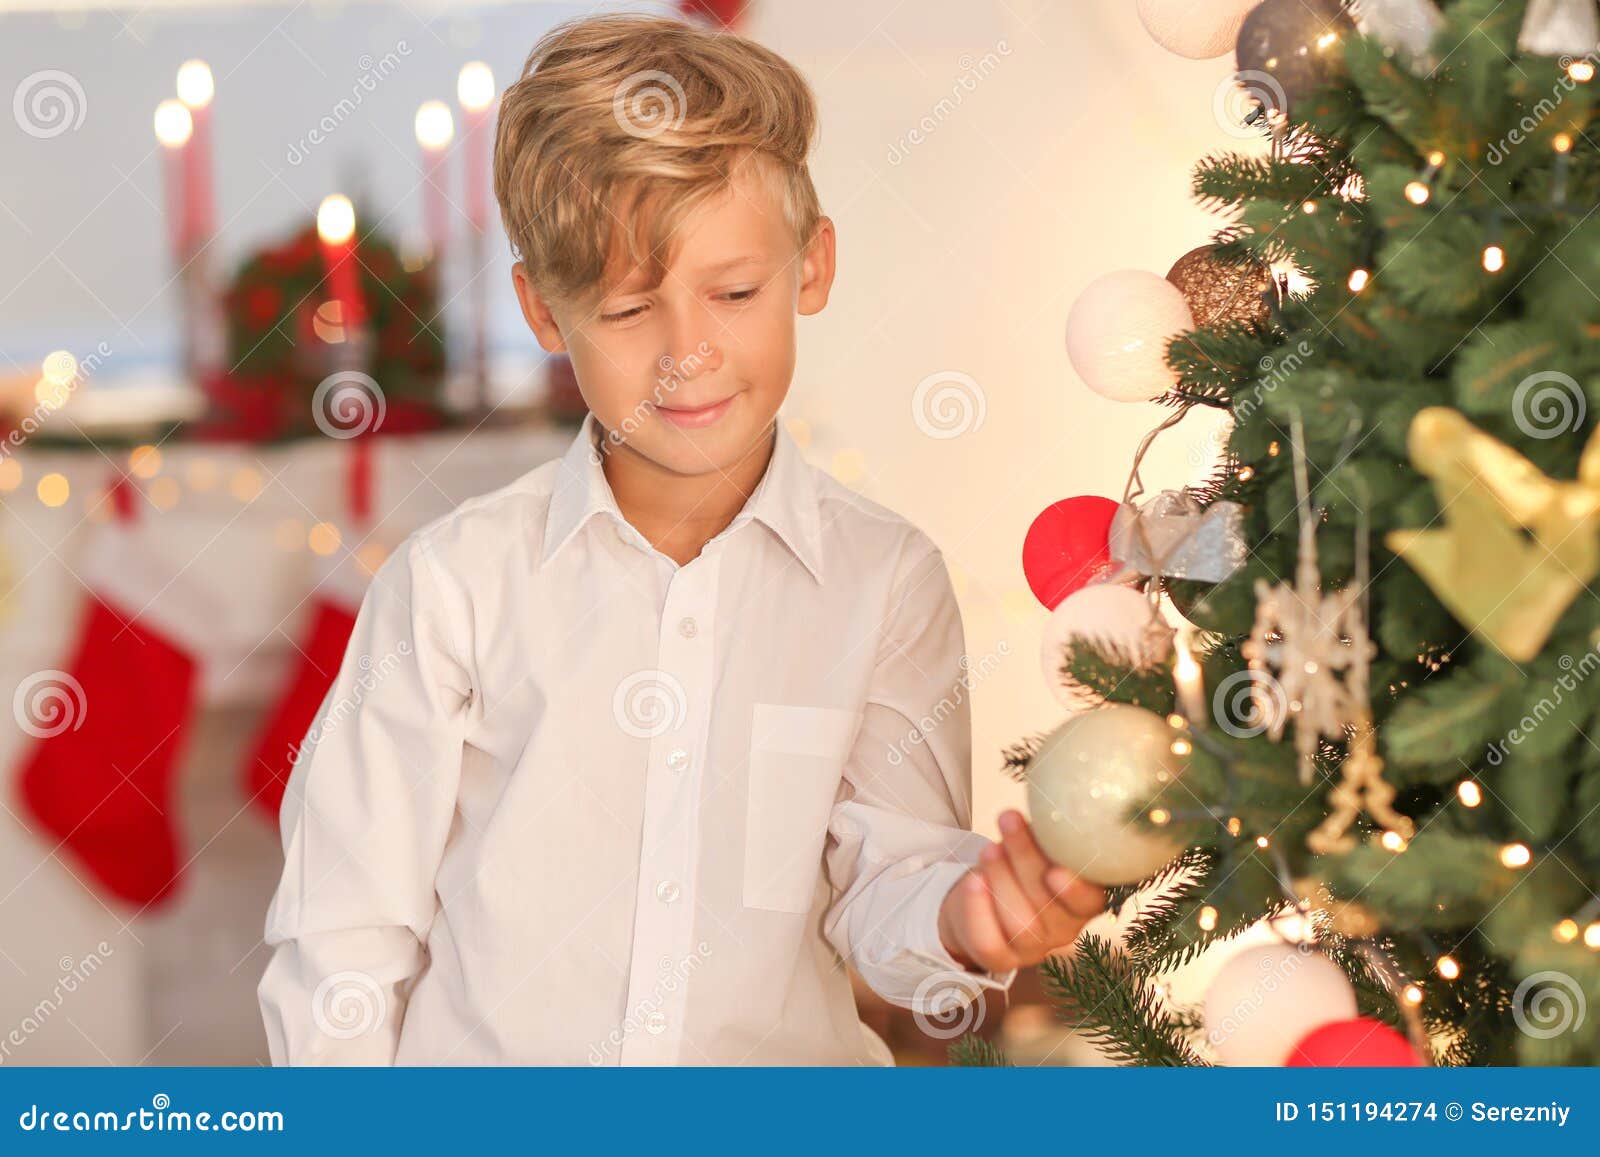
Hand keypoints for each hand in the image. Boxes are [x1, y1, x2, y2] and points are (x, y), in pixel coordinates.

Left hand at [937, 809, 1105, 972]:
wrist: (982, 891)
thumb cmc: (1021, 860)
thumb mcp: (1042, 844)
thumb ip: (1053, 834)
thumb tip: (1057, 801)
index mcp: (1084, 901)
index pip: (1090, 903)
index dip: (1076, 890)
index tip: (1055, 868)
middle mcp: (1064, 929)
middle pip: (1048, 906)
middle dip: (1025, 859)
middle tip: (1009, 821)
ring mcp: (1033, 948)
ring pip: (1020, 925)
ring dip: (1002, 880)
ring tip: (989, 850)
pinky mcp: (1001, 958)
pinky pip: (989, 942)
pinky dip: (978, 909)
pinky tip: (972, 880)